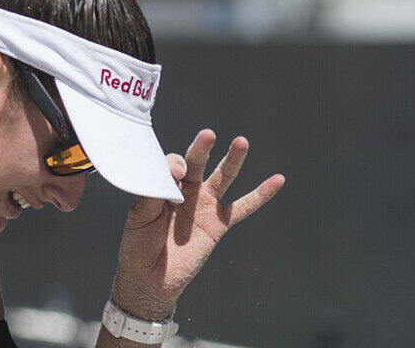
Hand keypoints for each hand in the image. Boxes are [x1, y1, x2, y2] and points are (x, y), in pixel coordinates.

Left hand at [108, 129, 284, 320]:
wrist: (149, 279)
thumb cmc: (137, 245)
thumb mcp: (139, 217)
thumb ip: (154, 194)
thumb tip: (175, 172)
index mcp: (163, 185)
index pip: (172, 165)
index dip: (175, 166)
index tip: (175, 173)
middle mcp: (185, 191)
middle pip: (197, 164)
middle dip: (201, 149)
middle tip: (208, 134)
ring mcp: (204, 206)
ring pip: (222, 178)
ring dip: (232, 160)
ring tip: (241, 142)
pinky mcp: (218, 224)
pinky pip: (243, 208)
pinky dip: (261, 195)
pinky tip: (277, 180)